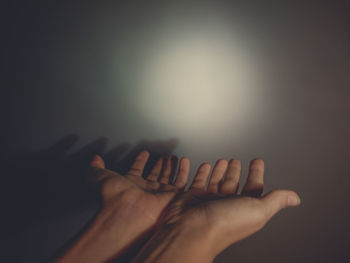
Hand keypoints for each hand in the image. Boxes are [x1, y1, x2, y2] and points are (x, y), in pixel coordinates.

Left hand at [56, 151, 189, 262]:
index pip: (137, 170)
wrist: (127, 209)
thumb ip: (96, 167)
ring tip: (175, 158)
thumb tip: (94, 159)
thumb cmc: (113, 196)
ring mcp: (158, 193)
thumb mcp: (99, 175)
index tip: (144, 153)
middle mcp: (145, 190)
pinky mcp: (172, 196)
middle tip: (165, 157)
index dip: (140, 161)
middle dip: (160, 165)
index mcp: (130, 184)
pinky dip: (184, 172)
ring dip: (172, 167)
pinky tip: (185, 162)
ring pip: (168, 178)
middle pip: (155, 175)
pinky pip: (181, 182)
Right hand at [133, 159, 300, 262]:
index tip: (257, 162)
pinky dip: (202, 173)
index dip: (256, 173)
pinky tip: (204, 166)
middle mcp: (227, 205)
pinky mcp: (193, 197)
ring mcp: (209, 201)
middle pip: (234, 184)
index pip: (253, 187)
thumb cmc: (223, 224)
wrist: (191, 230)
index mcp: (244, 209)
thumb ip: (275, 201)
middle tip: (237, 160)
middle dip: (236, 171)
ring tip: (223, 161)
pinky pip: (199, 181)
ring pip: (217, 182)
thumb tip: (294, 198)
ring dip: (221, 171)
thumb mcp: (258, 210)